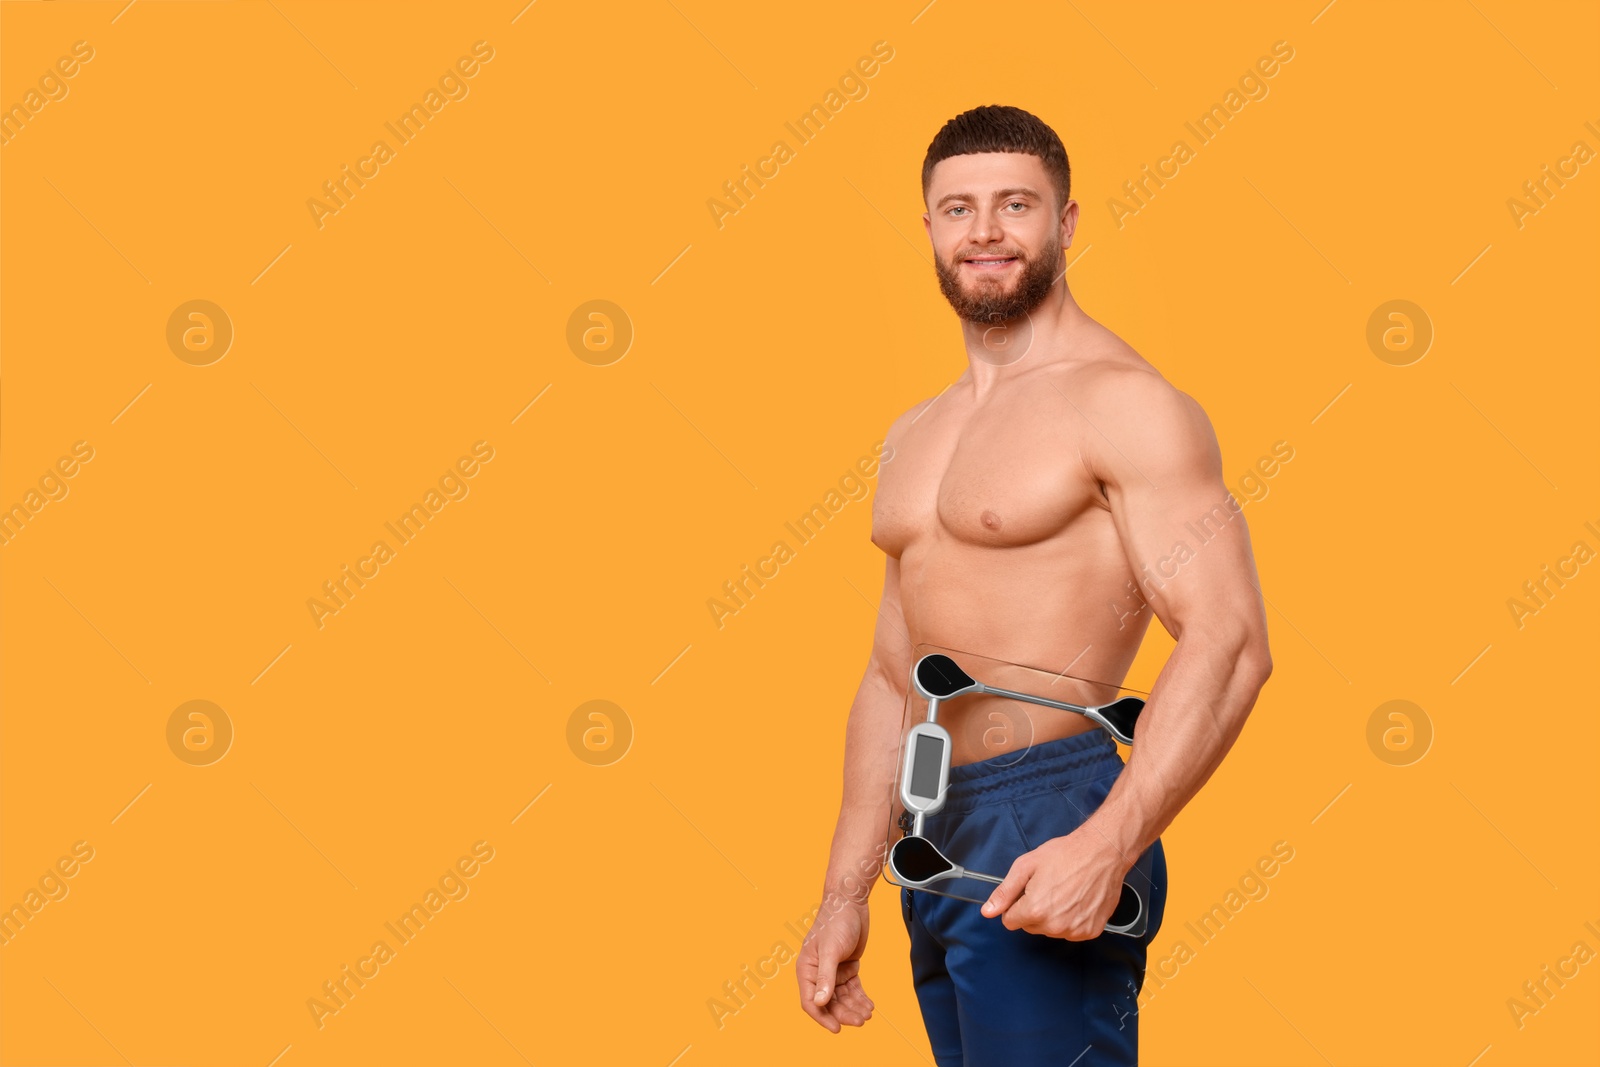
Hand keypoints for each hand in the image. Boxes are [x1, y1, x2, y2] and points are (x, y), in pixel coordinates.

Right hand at [796, 898, 874, 1032]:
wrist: (851, 902)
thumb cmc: (836, 922)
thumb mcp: (830, 950)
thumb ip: (825, 978)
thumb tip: (819, 1003)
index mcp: (806, 969)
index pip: (810, 1002)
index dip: (822, 1017)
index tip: (837, 1029)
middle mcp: (818, 973)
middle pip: (829, 1003)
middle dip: (844, 1013)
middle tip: (862, 1021)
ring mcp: (833, 971)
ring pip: (842, 998)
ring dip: (854, 1007)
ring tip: (868, 1014)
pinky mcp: (847, 967)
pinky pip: (853, 989)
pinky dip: (860, 998)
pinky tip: (870, 1005)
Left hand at [980, 827, 1129, 939]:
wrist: (1102, 852)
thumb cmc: (1066, 855)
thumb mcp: (1026, 866)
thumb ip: (1004, 892)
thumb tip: (988, 911)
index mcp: (1035, 910)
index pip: (1010, 921)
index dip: (1015, 905)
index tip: (1026, 892)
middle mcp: (1054, 925)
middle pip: (1030, 926)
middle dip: (1033, 910)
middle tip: (1047, 888)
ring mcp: (1074, 930)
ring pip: (1050, 930)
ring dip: (1052, 916)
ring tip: (1064, 892)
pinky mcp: (1090, 931)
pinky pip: (1071, 932)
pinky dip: (1072, 919)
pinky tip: (1077, 900)